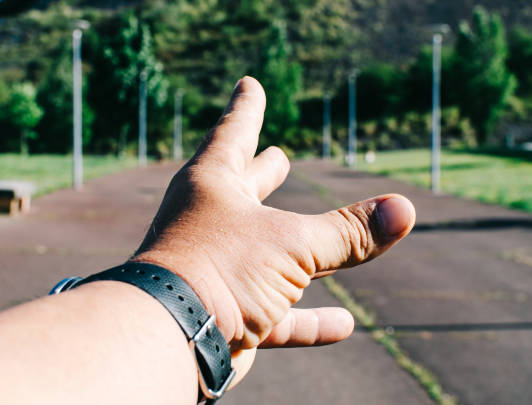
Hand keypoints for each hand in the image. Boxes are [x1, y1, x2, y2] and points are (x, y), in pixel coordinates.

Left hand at [132, 76, 414, 384]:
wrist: (173, 339)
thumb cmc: (221, 272)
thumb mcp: (292, 243)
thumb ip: (347, 231)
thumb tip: (403, 210)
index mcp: (214, 186)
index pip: (235, 132)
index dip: (247, 107)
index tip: (250, 84)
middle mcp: (210, 224)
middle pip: (243, 189)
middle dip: (261, 172)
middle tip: (276, 157)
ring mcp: (217, 271)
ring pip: (263, 254)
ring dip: (293, 247)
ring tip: (313, 235)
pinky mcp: (230, 316)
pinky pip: (277, 316)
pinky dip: (308, 322)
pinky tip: (342, 325)